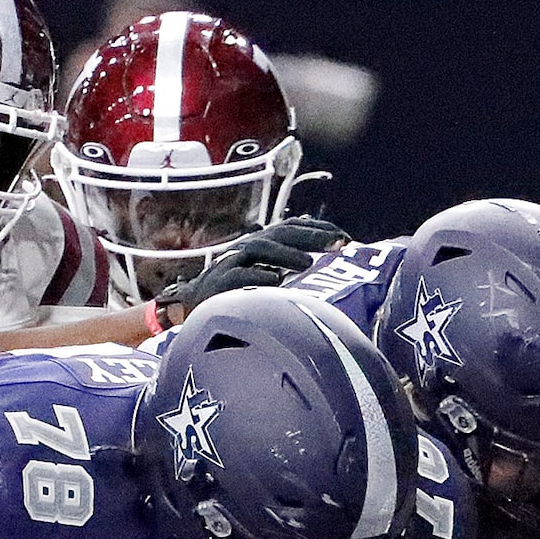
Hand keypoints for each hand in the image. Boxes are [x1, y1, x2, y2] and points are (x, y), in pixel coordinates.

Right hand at [153, 215, 348, 323]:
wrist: (193, 309)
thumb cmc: (236, 295)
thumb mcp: (264, 276)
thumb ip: (287, 265)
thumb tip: (321, 258)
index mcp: (260, 245)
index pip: (293, 228)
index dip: (319, 230)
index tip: (346, 239)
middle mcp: (247, 249)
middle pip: (281, 233)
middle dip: (311, 237)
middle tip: (338, 245)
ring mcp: (231, 264)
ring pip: (260, 249)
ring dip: (286, 254)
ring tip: (309, 264)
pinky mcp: (217, 285)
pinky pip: (237, 276)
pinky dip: (257, 276)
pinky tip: (275, 281)